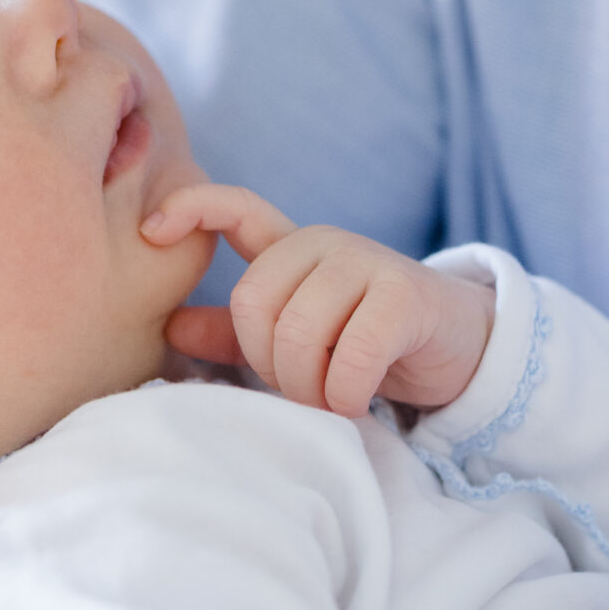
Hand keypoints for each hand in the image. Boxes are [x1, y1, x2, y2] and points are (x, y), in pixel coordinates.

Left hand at [144, 184, 493, 418]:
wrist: (459, 348)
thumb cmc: (368, 344)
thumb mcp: (298, 338)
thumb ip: (237, 334)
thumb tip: (170, 326)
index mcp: (291, 250)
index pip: (235, 209)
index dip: (190, 208)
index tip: (150, 231)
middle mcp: (324, 244)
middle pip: (252, 303)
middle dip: (267, 363)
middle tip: (300, 386)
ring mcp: (367, 262)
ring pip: (298, 333)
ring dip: (308, 388)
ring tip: (330, 400)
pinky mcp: (405, 295)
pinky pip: (351, 356)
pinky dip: (345, 394)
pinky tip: (356, 401)